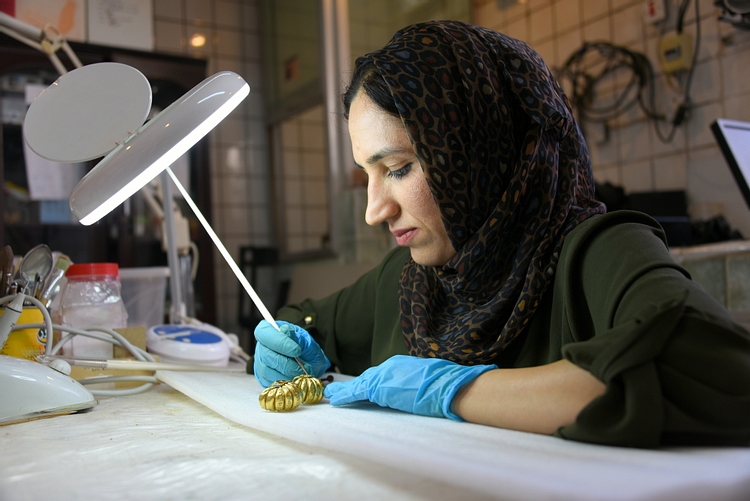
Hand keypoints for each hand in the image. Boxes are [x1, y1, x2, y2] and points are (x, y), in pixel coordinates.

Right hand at [253, 320, 329, 386]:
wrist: (309, 363)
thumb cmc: (305, 348)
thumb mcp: (306, 339)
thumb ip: (296, 336)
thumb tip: (285, 330)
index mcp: (268, 331)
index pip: (265, 333)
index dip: (280, 342)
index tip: (297, 350)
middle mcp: (261, 347)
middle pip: (266, 355)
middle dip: (286, 363)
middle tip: (303, 367)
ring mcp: (260, 363)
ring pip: (267, 371)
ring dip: (286, 374)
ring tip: (301, 374)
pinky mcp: (263, 378)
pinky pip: (270, 382)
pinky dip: (285, 382)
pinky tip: (295, 379)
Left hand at [324, 355, 496, 419]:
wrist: (449, 386)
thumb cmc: (448, 385)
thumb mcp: (431, 381)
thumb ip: (419, 384)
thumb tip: (424, 391)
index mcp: (403, 365)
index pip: (382, 376)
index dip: (370, 383)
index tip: (361, 389)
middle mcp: (392, 366)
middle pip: (369, 378)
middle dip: (355, 385)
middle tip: (340, 391)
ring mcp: (385, 375)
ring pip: (360, 384)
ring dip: (346, 390)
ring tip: (333, 395)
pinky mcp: (379, 387)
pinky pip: (358, 392)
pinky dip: (346, 396)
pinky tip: (336, 400)